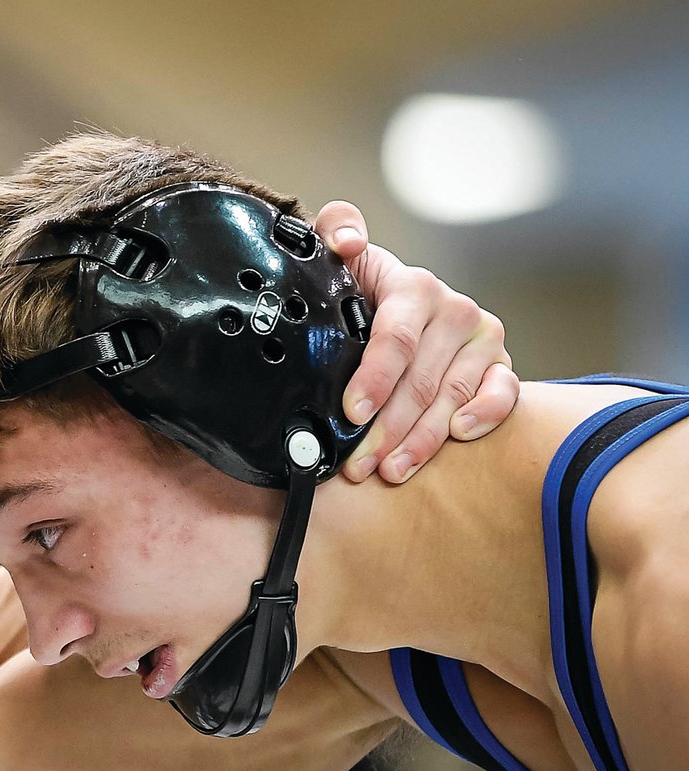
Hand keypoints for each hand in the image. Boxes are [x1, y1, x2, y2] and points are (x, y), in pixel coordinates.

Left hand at [313, 201, 517, 483]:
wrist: (398, 302)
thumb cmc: (363, 290)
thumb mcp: (342, 259)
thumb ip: (335, 232)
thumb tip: (348, 238)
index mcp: (414, 288)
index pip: (396, 338)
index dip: (374, 378)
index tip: (352, 412)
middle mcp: (453, 311)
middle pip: (421, 381)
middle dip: (387, 429)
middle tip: (359, 465)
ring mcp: (480, 339)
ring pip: (453, 397)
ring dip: (421, 440)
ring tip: (390, 470)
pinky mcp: (499, 364)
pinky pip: (503, 393)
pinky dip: (485, 415)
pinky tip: (459, 435)